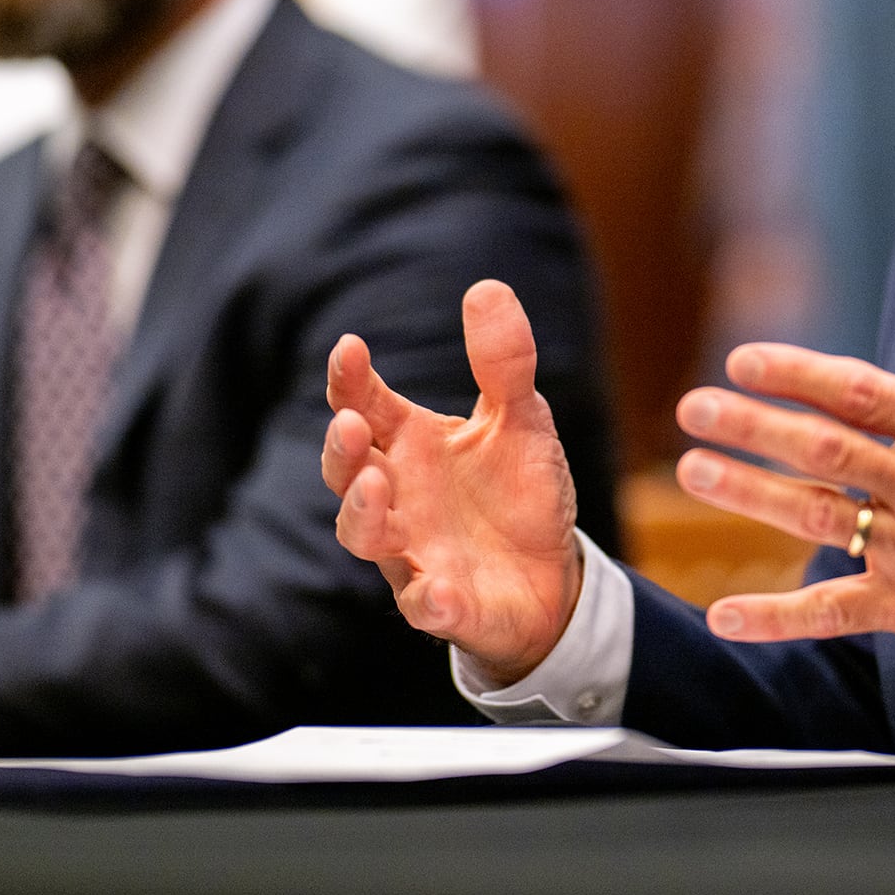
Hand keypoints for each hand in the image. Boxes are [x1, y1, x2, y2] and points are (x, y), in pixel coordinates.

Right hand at [323, 279, 583, 683]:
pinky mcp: (444, 604)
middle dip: (340, 450)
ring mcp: (414, 552)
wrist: (554, 574)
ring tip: (374, 487)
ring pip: (365, 537)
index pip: (365, 405)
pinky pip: (423, 606)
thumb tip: (487, 288)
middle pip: (346, 471)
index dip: (350, 379)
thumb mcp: (521, 419)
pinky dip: (426, 599)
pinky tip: (435, 588)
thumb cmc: (519, 491)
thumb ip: (504, 362)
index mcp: (411, 444)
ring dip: (363, 514)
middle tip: (349, 425)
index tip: (349, 348)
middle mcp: (398, 496)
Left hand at [672, 305, 894, 675]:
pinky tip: (724, 616)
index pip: (863, 393)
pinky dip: (778, 618)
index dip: (799, 374)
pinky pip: (837, 613)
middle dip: (752, 426)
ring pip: (817, 519)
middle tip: (694, 408)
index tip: (745, 359)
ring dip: (749, 494)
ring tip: (692, 471)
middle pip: (824, 449)